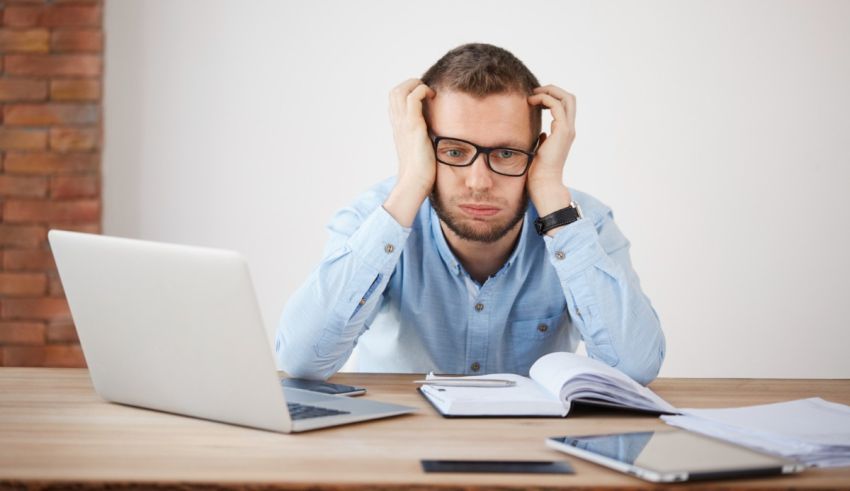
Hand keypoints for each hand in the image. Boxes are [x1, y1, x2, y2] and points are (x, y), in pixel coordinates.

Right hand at [384, 79, 436, 225]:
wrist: (415, 183)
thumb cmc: (420, 170)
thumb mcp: (420, 148)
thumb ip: (423, 137)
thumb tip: (435, 133)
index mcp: (398, 127)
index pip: (394, 99)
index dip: (407, 91)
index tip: (423, 95)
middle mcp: (397, 123)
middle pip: (394, 91)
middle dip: (411, 84)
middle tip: (427, 91)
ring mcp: (403, 124)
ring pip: (401, 90)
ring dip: (416, 85)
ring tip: (430, 92)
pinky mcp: (413, 126)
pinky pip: (413, 98)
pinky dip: (422, 91)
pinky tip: (433, 97)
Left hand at [526, 85, 576, 216]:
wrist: (544, 183)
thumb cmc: (539, 172)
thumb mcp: (540, 151)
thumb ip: (544, 141)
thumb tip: (541, 134)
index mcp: (564, 133)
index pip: (565, 106)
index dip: (552, 97)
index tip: (535, 99)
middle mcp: (569, 129)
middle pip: (570, 98)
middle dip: (553, 89)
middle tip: (535, 91)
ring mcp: (568, 130)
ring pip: (566, 98)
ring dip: (548, 91)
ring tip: (532, 95)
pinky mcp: (562, 131)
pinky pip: (556, 106)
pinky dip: (544, 99)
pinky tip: (531, 102)